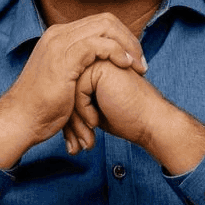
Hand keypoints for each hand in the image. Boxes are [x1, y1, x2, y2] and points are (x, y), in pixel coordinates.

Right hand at [0, 14, 146, 169]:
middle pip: (105, 20)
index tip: (134, 59)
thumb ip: (78, 68)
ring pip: (105, 27)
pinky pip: (99, 44)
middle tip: (142, 62)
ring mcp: (60, 43)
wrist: (20, 120)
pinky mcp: (65, 57)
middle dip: (128, 38)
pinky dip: (117, 52)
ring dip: (128, 45)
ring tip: (139, 66)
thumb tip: (98, 69)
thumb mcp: (62, 80)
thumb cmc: (42, 107)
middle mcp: (59, 34)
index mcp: (58, 36)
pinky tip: (126, 66)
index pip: (98, 23)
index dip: (121, 37)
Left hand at [71, 60, 204, 174]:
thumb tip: (54, 114)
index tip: (76, 141)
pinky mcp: (101, 66)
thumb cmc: (126, 119)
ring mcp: (98, 60)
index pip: (67, 91)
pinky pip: (77, 91)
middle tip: (79, 144)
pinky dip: (84, 111)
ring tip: (86, 139)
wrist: (150, 121)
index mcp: (93, 66)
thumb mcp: (93, 110)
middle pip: (66, 90)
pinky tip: (96, 121)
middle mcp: (94, 60)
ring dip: (76, 120)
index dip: (70, 119)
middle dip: (70, 122)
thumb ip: (76, 101)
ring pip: (69, 91)